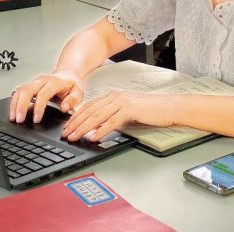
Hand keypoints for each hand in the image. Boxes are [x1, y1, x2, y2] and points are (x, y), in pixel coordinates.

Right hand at [10, 70, 83, 123]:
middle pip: (27, 90)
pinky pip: (18, 91)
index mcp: (55, 82)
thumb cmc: (72, 85)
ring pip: (20, 90)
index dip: (38, 107)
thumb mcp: (78, 92)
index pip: (43, 94)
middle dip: (21, 105)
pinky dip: (13, 101)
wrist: (68, 75)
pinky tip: (12, 111)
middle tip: (19, 120)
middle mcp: (42, 80)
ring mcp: (34, 82)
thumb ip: (73, 100)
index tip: (36, 119)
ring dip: (15, 104)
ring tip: (13, 118)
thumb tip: (64, 108)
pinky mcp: (29, 85)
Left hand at [60, 91, 175, 141]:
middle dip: (75, 123)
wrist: (168, 107)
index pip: (89, 106)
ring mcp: (123, 102)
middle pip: (90, 111)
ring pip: (98, 115)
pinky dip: (101, 130)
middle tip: (66, 135)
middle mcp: (116, 96)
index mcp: (113, 96)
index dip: (76, 117)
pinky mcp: (131, 109)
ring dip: (84, 128)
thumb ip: (112, 116)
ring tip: (75, 137)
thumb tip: (97, 127)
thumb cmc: (150, 110)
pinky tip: (94, 137)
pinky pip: (112, 121)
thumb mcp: (127, 111)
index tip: (67, 127)